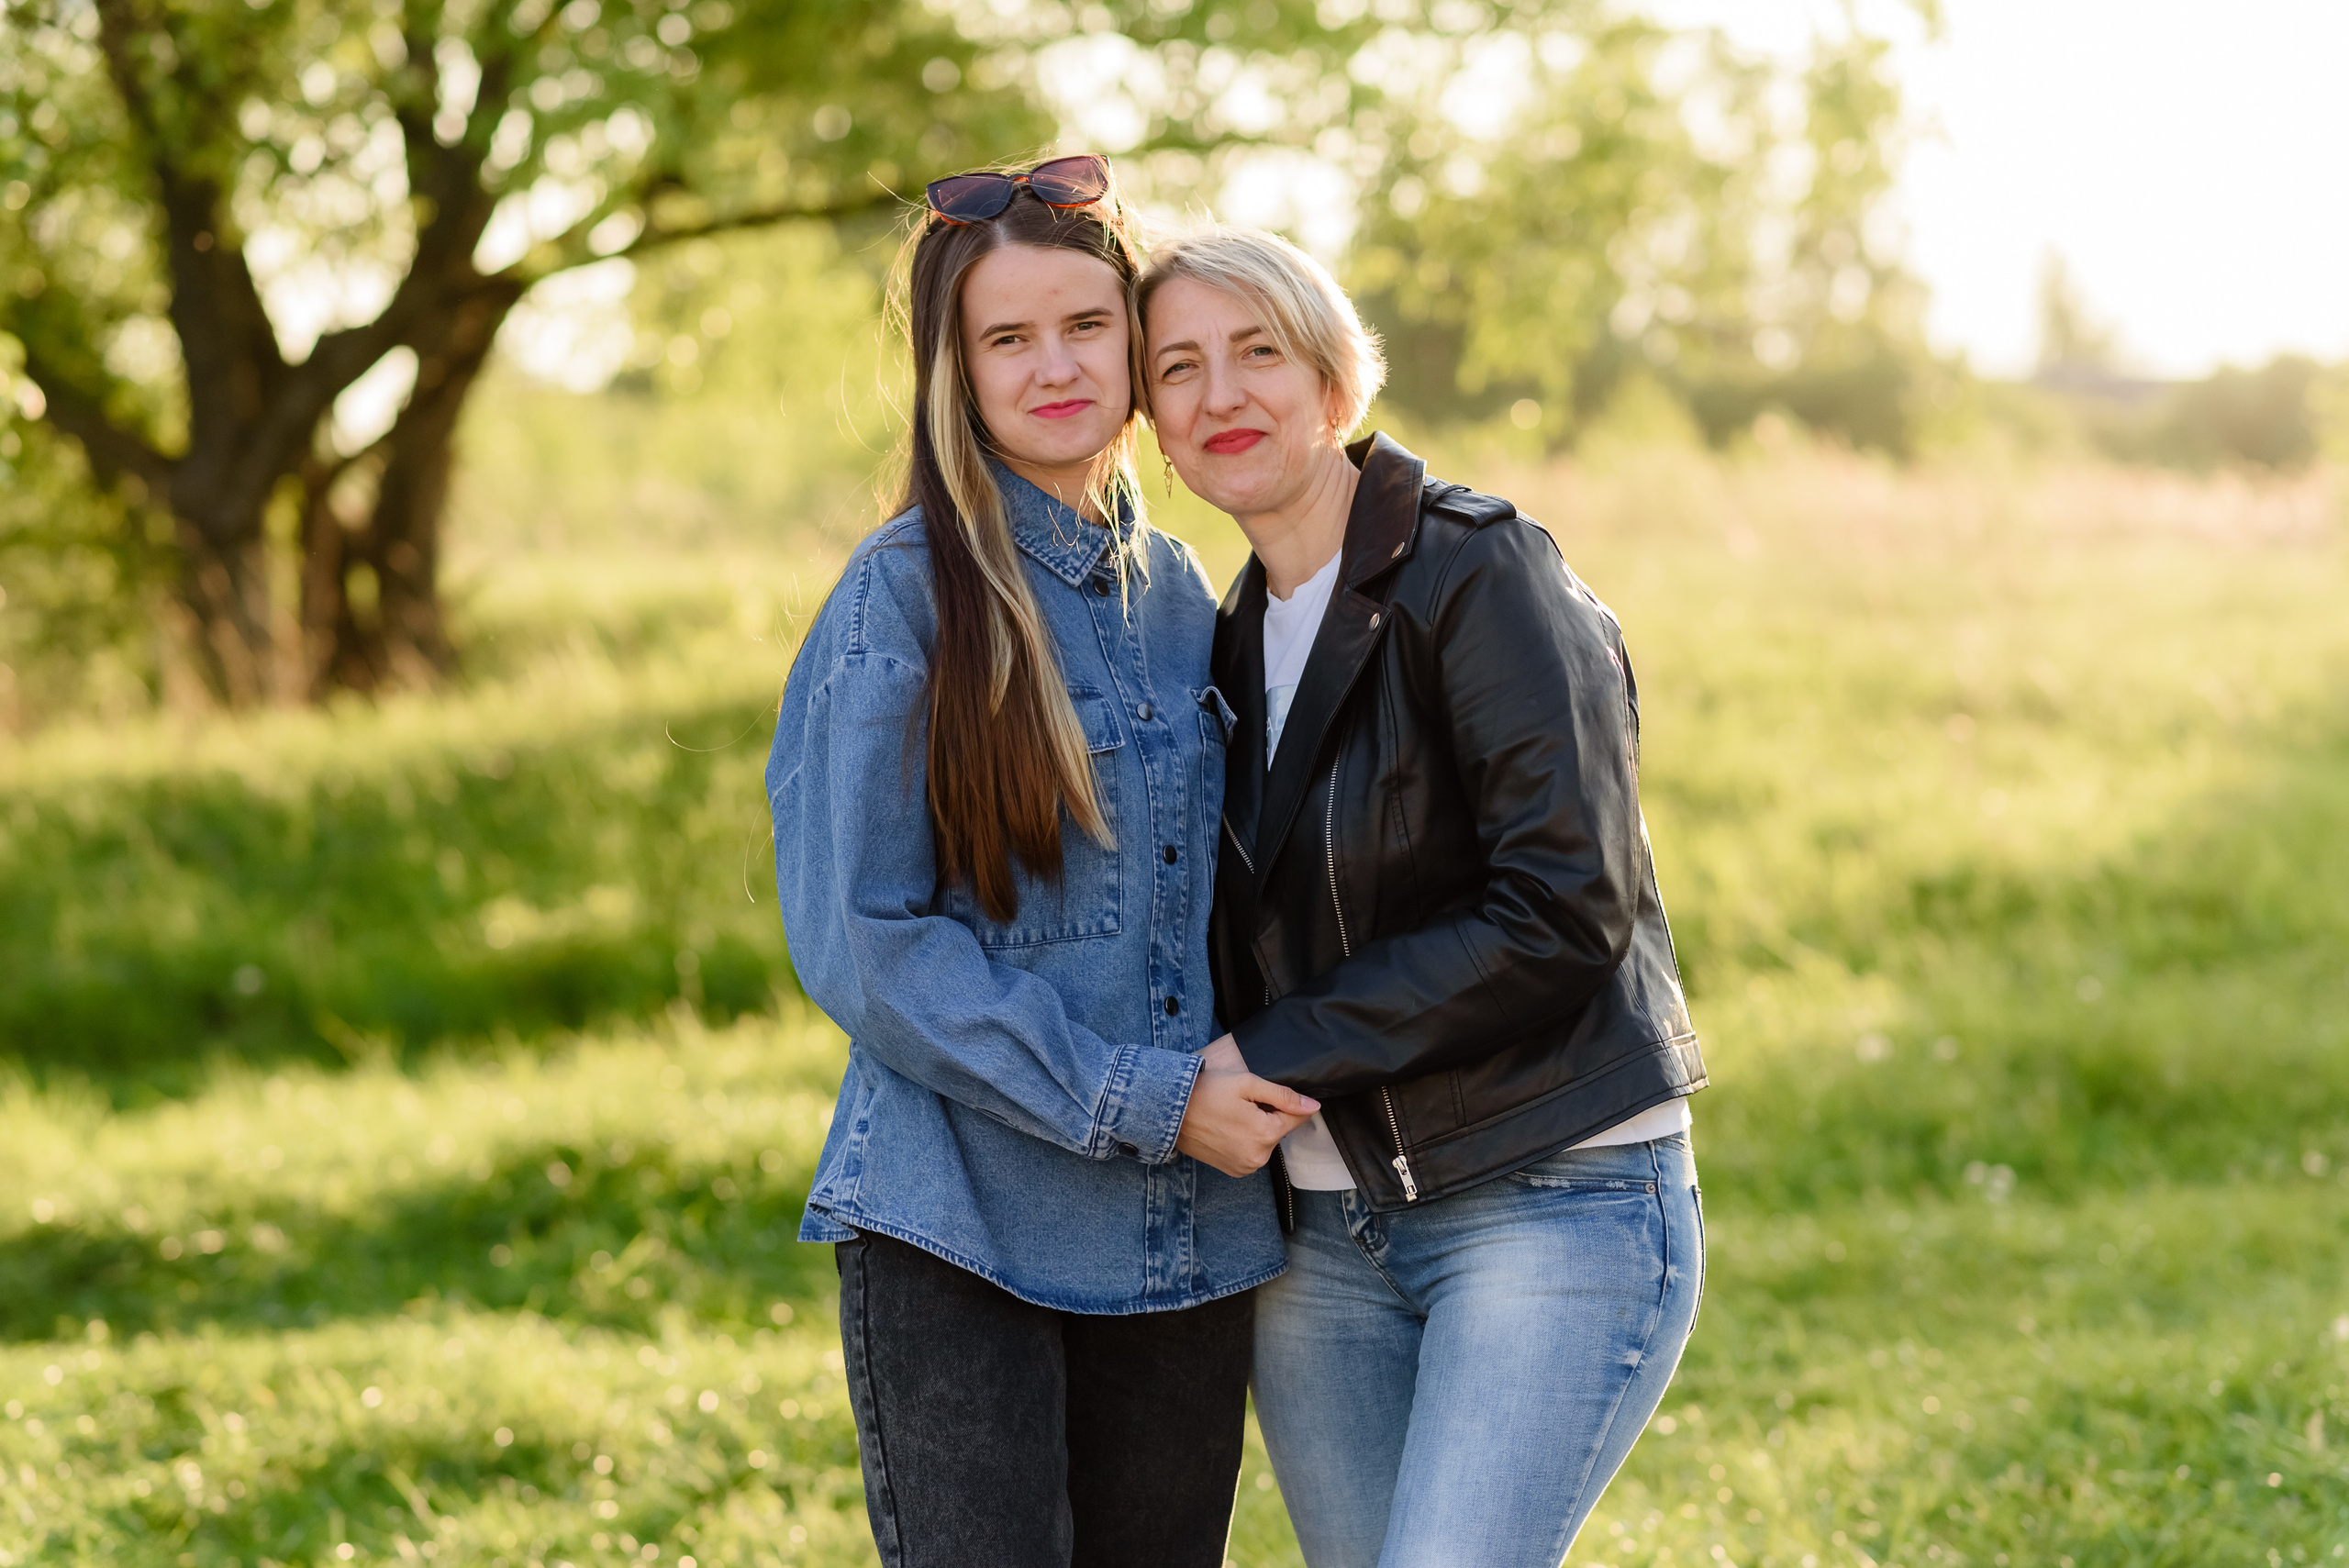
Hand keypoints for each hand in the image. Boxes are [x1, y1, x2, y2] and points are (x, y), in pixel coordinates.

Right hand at [1174, 1033, 1319, 1177]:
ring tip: (1230, 1115)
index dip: (1284, 1102)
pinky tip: (1226, 1128)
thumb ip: (1283, 1095)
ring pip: (1265, 1141)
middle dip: (1267, 1115)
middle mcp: (1259, 1157)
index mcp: (1266, 1134)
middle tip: (1240, 1103)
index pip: (1296, 1118)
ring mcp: (1245, 1167)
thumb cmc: (1206, 1093)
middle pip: (1279, 1130)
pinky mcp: (1234, 1171)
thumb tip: (1314, 1107)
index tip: (1261, 1096)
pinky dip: (1245, 1140)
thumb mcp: (1246, 1084)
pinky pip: (1252, 1152)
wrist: (1169, 1112)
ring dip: (1256, 1128)